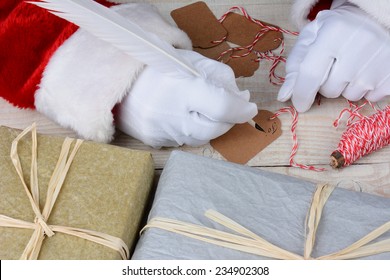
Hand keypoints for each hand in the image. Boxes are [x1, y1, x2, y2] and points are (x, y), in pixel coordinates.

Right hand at [115, 49, 256, 147]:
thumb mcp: (194, 62)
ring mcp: (159, 130)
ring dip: (208, 126)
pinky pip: (182, 142)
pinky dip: (189, 131)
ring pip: (199, 138)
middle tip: (227, 109)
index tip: (249, 107)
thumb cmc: (161, 67)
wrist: (121, 80)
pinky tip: (182, 116)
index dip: (240, 109)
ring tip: (199, 109)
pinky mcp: (152, 140)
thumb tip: (242, 101)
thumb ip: (223, 79)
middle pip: (213, 129)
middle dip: (226, 120)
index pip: (221, 106)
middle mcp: (169, 113)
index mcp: (182, 86)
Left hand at [278, 3, 389, 111]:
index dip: (301, 94)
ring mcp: (380, 60)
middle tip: (334, 66)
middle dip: (326, 84)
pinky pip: (371, 97)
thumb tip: (284, 96)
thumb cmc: (336, 30)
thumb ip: (295, 66)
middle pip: (330, 90)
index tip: (299, 104)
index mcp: (333, 33)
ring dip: (346, 87)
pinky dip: (366, 89)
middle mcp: (359, 45)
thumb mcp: (310, 39)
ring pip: (350, 95)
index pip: (310, 74)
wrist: (372, 18)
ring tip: (351, 65)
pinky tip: (366, 70)